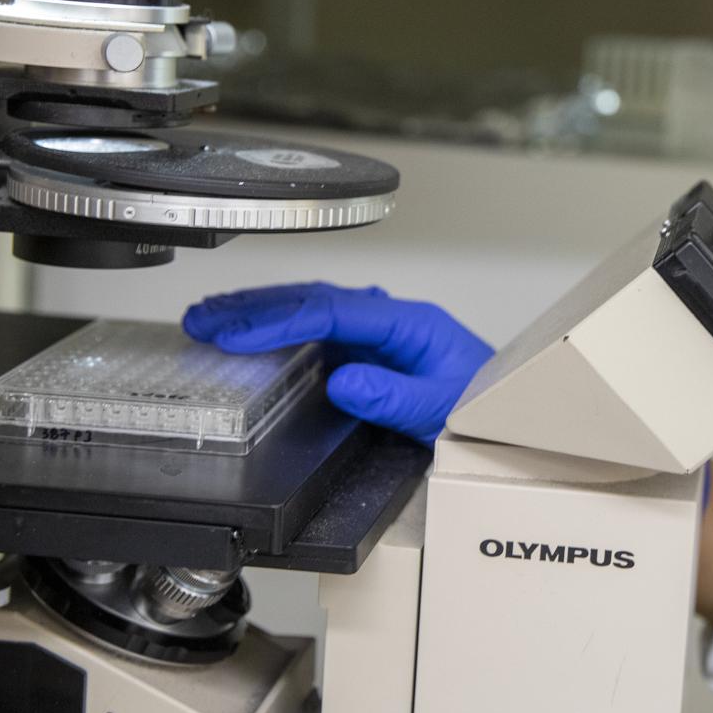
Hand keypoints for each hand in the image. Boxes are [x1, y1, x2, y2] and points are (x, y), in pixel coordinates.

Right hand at [183, 282, 492, 444]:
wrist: (509, 412)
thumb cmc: (483, 406)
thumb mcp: (442, 410)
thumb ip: (395, 397)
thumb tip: (344, 380)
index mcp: (410, 323)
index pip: (334, 311)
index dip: (281, 321)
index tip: (238, 335)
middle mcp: (392, 319)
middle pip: (314, 299)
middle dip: (254, 308)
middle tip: (203, 318)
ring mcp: (380, 331)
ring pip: (311, 308)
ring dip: (259, 312)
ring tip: (208, 318)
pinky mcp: (371, 349)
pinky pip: (318, 329)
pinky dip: (279, 329)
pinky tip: (248, 334)